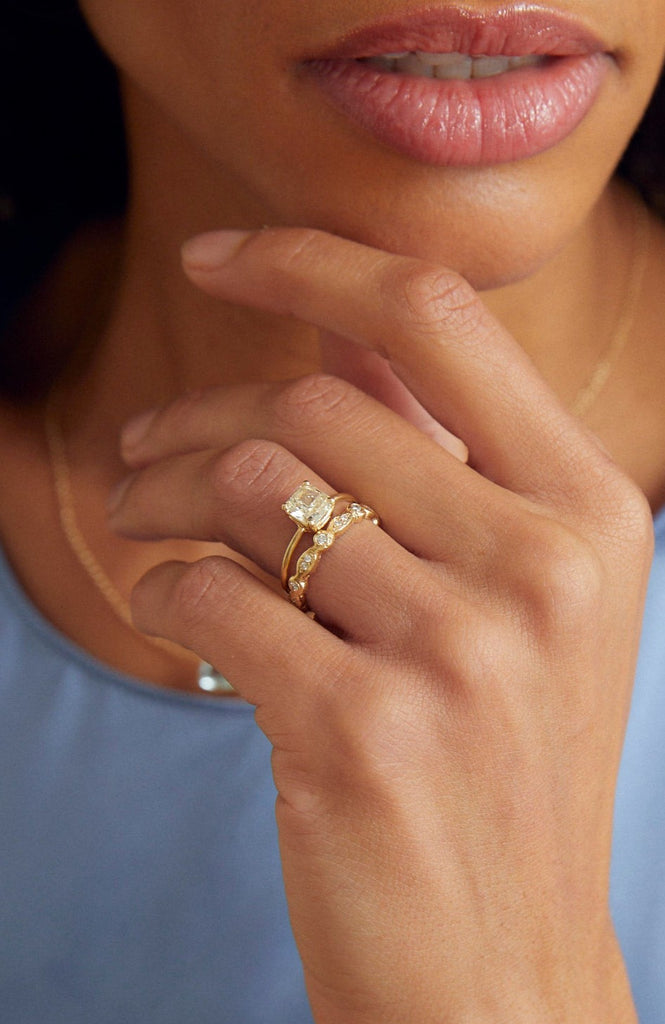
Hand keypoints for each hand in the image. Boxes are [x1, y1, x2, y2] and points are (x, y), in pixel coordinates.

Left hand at [109, 228, 650, 1022]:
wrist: (501, 967)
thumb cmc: (501, 773)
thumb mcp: (522, 607)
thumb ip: (444, 464)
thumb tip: (342, 343)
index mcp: (590, 512)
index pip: (435, 318)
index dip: (312, 262)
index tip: (219, 257)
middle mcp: (539, 568)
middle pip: (313, 407)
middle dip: (193, 415)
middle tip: (139, 449)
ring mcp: (457, 654)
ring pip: (249, 488)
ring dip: (161, 494)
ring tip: (139, 520)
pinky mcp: (360, 734)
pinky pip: (212, 596)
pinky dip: (168, 592)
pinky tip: (175, 612)